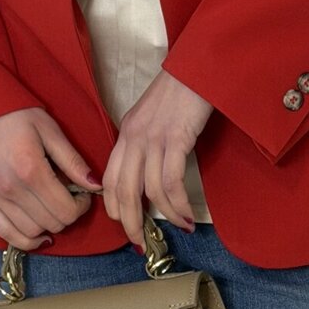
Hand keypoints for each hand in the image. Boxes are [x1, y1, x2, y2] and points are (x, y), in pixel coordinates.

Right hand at [0, 107, 97, 249]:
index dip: (82, 205)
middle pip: (51, 224)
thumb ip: (72, 160)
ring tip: (52, 208)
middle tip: (70, 197)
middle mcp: (11, 190)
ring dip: (48, 225)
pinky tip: (37, 232)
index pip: (66, 210)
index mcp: (31, 170)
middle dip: (68, 214)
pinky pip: (5, 233)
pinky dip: (24, 239)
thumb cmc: (12, 113)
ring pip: (31, 233)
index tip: (83, 193)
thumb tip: (95, 184)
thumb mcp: (48, 128)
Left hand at [100, 68, 214, 246]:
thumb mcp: (152, 115)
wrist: (197, 66)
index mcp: (126, 132)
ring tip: (178, 226)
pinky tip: (187, 214)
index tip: (126, 224)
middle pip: (124, 191)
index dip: (114, 207)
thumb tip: (149, 173)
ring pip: (149, 190)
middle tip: (141, 242)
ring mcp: (154, 138)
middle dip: (130, 222)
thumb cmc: (180, 89)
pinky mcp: (176, 139)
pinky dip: (178, 203)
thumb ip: (145, 141)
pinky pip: (171, 182)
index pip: (110, 179)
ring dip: (164, 215)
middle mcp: (134, 137)